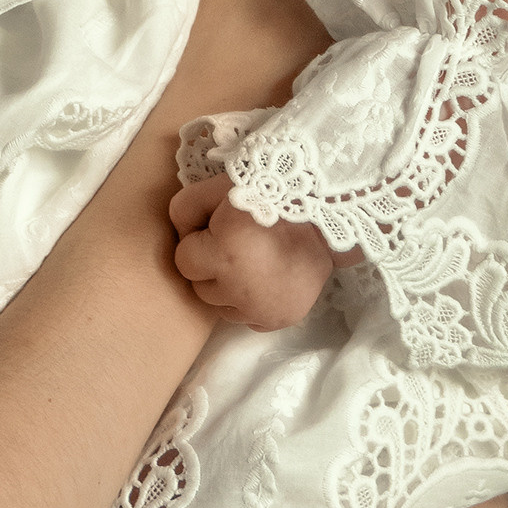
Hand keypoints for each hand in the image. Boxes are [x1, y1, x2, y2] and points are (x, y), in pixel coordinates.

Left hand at [169, 173, 337, 327]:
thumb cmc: (269, 193)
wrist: (327, 212)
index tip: (219, 229)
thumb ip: (183, 209)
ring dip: (230, 288)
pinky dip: (252, 303)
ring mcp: (262, 309)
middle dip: (212, 268)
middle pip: (201, 289)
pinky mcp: (280, 319)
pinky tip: (268, 278)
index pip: (183, 262)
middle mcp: (240, 288)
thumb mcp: (217, 188)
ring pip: (223, 308)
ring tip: (256, 261)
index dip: (198, 242)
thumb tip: (180, 236)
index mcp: (224, 252)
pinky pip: (248, 319)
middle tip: (239, 244)